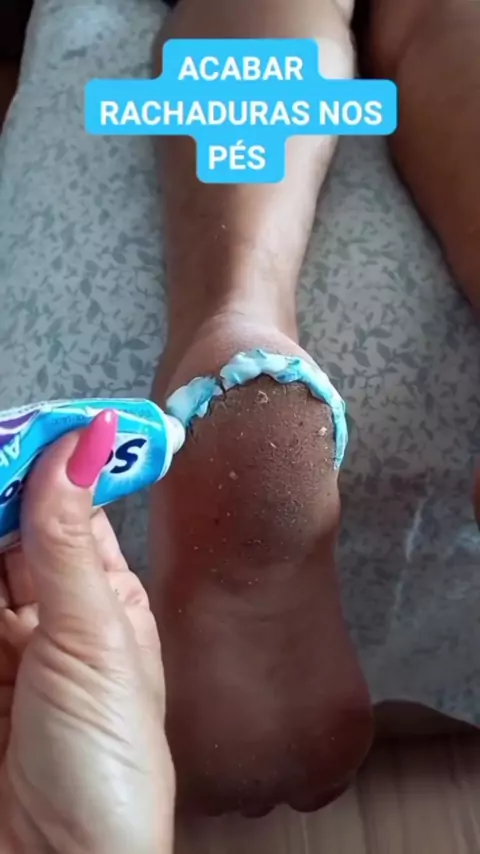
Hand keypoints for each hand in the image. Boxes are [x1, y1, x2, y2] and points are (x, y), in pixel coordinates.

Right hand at [0, 411, 174, 853]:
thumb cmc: (108, 768)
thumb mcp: (93, 640)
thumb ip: (71, 540)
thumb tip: (84, 438)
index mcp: (105, 600)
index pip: (67, 508)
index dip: (42, 464)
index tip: (16, 428)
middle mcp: (51, 618)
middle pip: (12, 532)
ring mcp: (5, 650)